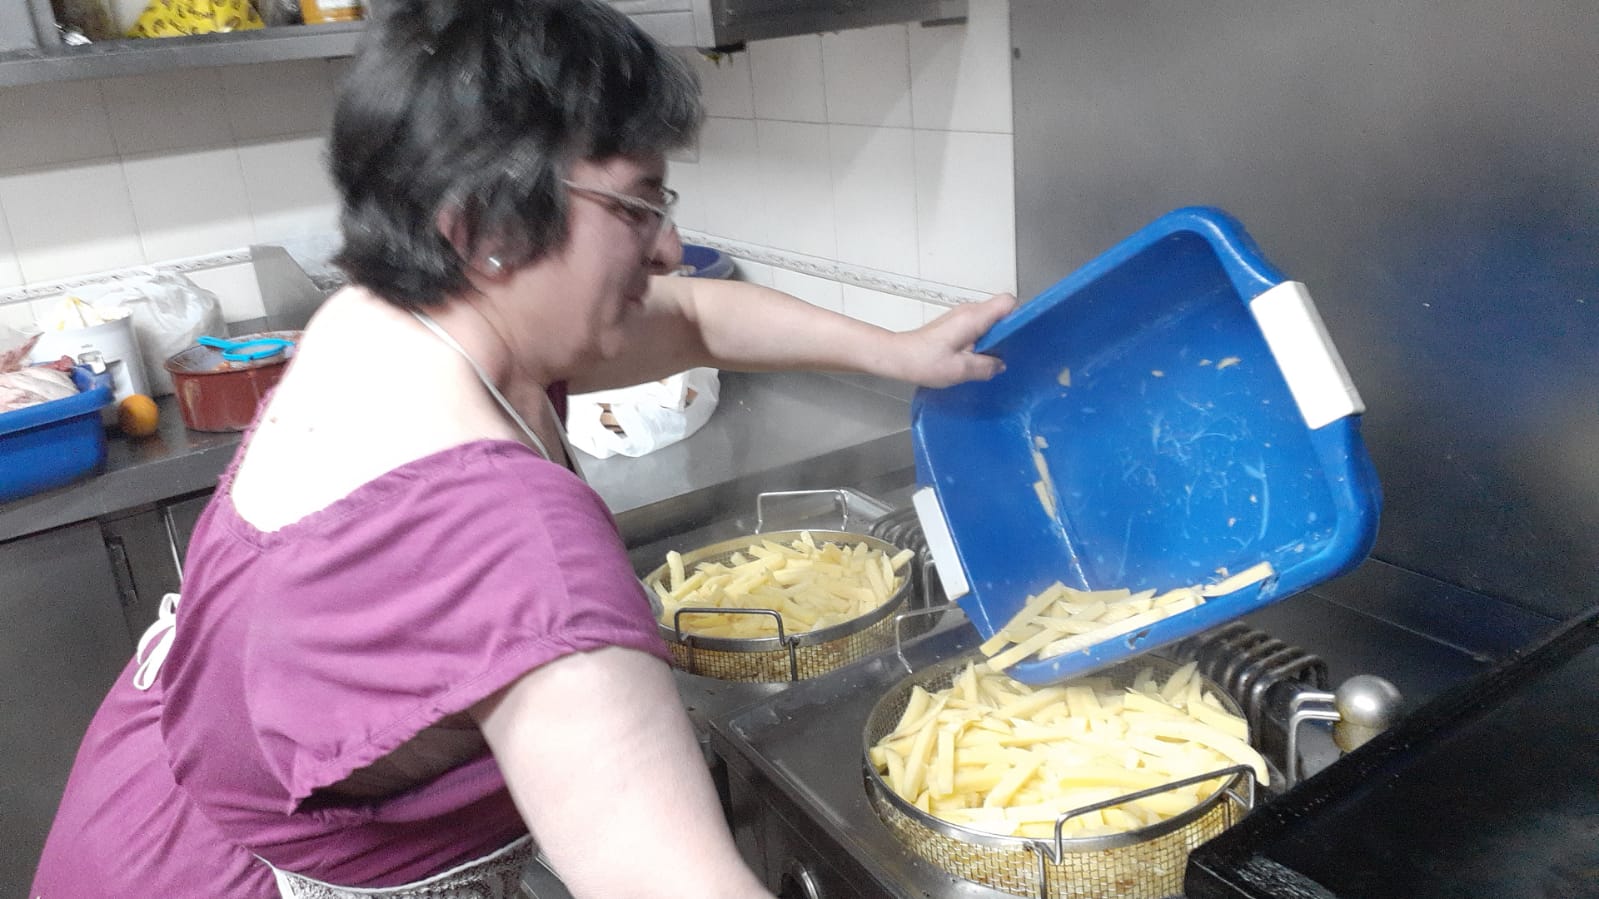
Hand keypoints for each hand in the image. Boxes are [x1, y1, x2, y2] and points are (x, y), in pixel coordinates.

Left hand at [894, 292, 1017, 387]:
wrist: (898, 357)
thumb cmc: (924, 361)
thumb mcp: (960, 369)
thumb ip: (986, 367)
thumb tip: (1001, 365)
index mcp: (974, 317)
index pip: (1008, 302)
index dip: (1019, 316)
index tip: (1022, 336)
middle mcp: (969, 311)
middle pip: (1001, 311)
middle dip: (1010, 330)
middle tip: (1011, 353)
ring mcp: (962, 317)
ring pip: (991, 321)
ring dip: (996, 338)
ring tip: (996, 359)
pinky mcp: (955, 325)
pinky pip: (980, 327)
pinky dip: (985, 340)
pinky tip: (980, 359)